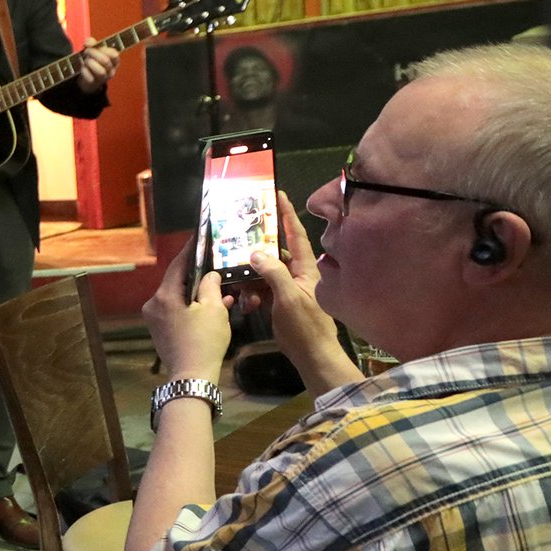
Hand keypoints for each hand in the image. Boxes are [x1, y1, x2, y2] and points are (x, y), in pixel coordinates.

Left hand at [74, 42, 118, 92]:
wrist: (87, 79)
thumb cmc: (92, 61)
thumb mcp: (94, 50)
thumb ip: (92, 43)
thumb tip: (89, 42)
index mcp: (114, 61)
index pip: (114, 54)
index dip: (103, 48)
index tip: (93, 46)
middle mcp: (111, 70)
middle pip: (106, 61)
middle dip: (94, 53)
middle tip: (86, 51)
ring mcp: (103, 78)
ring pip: (100, 71)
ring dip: (90, 63)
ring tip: (85, 61)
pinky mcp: (94, 83)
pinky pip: (90, 77)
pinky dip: (84, 71)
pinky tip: (82, 68)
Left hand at [142, 235, 231, 384]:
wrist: (191, 376)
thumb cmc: (204, 341)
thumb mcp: (213, 310)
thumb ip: (211, 286)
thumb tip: (210, 275)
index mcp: (164, 296)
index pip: (177, 265)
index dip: (190, 250)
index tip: (200, 237)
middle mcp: (153, 304)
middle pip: (177, 281)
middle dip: (197, 273)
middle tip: (214, 261)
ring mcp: (155, 318)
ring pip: (178, 296)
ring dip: (198, 292)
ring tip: (220, 285)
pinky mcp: (160, 329)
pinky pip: (177, 310)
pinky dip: (192, 305)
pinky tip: (213, 305)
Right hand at [241, 192, 347, 380]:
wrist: (313, 356)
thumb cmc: (305, 327)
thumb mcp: (287, 298)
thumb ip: (273, 272)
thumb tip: (256, 253)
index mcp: (306, 268)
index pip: (296, 234)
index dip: (287, 214)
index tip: (278, 194)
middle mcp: (299, 274)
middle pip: (275, 254)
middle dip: (255, 253)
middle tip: (237, 246)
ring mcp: (290, 288)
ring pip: (264, 273)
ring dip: (250, 280)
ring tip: (242, 292)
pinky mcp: (281, 301)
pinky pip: (262, 289)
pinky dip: (252, 295)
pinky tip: (247, 306)